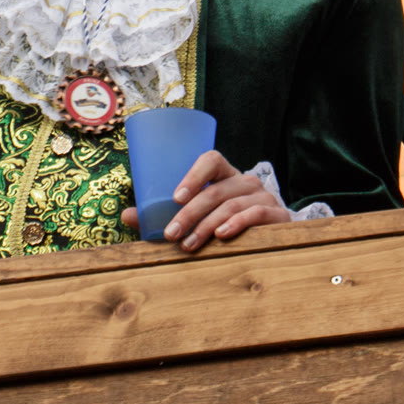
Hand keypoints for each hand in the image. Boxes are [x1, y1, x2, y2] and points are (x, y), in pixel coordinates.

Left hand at [118, 149, 291, 251]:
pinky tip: (222, 235)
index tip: (175, 198)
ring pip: (231, 205)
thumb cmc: (225, 222)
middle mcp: (245, 181)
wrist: (272, 236)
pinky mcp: (276, 215)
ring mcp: (263, 196)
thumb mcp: (198, 214)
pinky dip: (236, 224)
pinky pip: (255, 215)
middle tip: (171, 234)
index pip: (211, 159)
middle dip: (190, 213)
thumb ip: (165, 214)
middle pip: (215, 191)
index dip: (193, 175)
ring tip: (189, 244)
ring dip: (206, 226)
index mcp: (225, 174)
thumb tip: (126, 216)